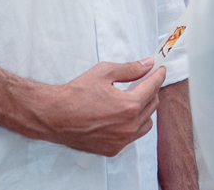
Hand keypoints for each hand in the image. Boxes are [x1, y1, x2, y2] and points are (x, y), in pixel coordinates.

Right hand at [30, 59, 165, 155]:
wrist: (53, 115)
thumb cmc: (75, 94)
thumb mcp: (104, 72)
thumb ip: (130, 69)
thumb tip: (147, 64)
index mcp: (129, 105)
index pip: (153, 88)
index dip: (158, 76)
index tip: (160, 70)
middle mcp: (128, 126)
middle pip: (152, 105)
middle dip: (152, 90)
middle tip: (145, 81)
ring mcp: (121, 140)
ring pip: (146, 123)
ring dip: (145, 110)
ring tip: (134, 99)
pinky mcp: (112, 149)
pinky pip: (132, 137)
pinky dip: (133, 126)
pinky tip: (123, 116)